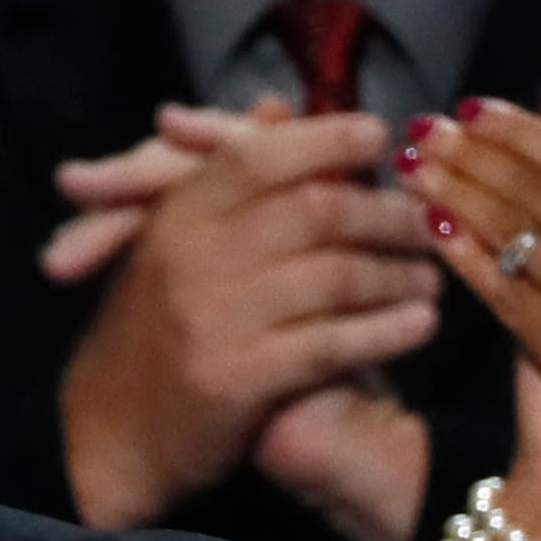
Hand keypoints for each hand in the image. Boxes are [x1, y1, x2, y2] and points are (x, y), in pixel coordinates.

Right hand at [55, 102, 444, 529]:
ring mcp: (214, 318)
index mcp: (179, 214)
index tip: (380, 141)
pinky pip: (332, 343)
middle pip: (317, 212)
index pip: (262, 154)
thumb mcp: (174, 241)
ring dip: (397, 274)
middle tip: (430, 223)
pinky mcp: (237, 378)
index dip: (329, 139)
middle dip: (387, 215)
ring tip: (431, 278)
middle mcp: (193, 256)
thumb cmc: (154, 330)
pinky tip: (420, 326)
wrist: (109, 433)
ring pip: (334, 276)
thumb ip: (227, 176)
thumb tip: (279, 107)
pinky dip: (386, 331)